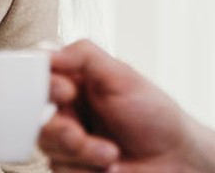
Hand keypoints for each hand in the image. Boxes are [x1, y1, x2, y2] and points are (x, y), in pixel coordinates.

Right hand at [38, 40, 214, 172]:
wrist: (177, 159)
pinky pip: (60, 171)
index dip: (45, 87)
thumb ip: (84, 56)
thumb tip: (48, 52)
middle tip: (81, 136)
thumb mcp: (123, 76)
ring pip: (48, 149)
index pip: (40, 79)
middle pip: (36, 119)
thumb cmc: (156, 115)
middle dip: (62, 131)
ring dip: (81, 154)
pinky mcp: (74, 168)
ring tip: (111, 153)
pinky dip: (85, 171)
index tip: (67, 92)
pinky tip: (110, 167)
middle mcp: (68, 111)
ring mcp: (70, 142)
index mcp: (75, 83)